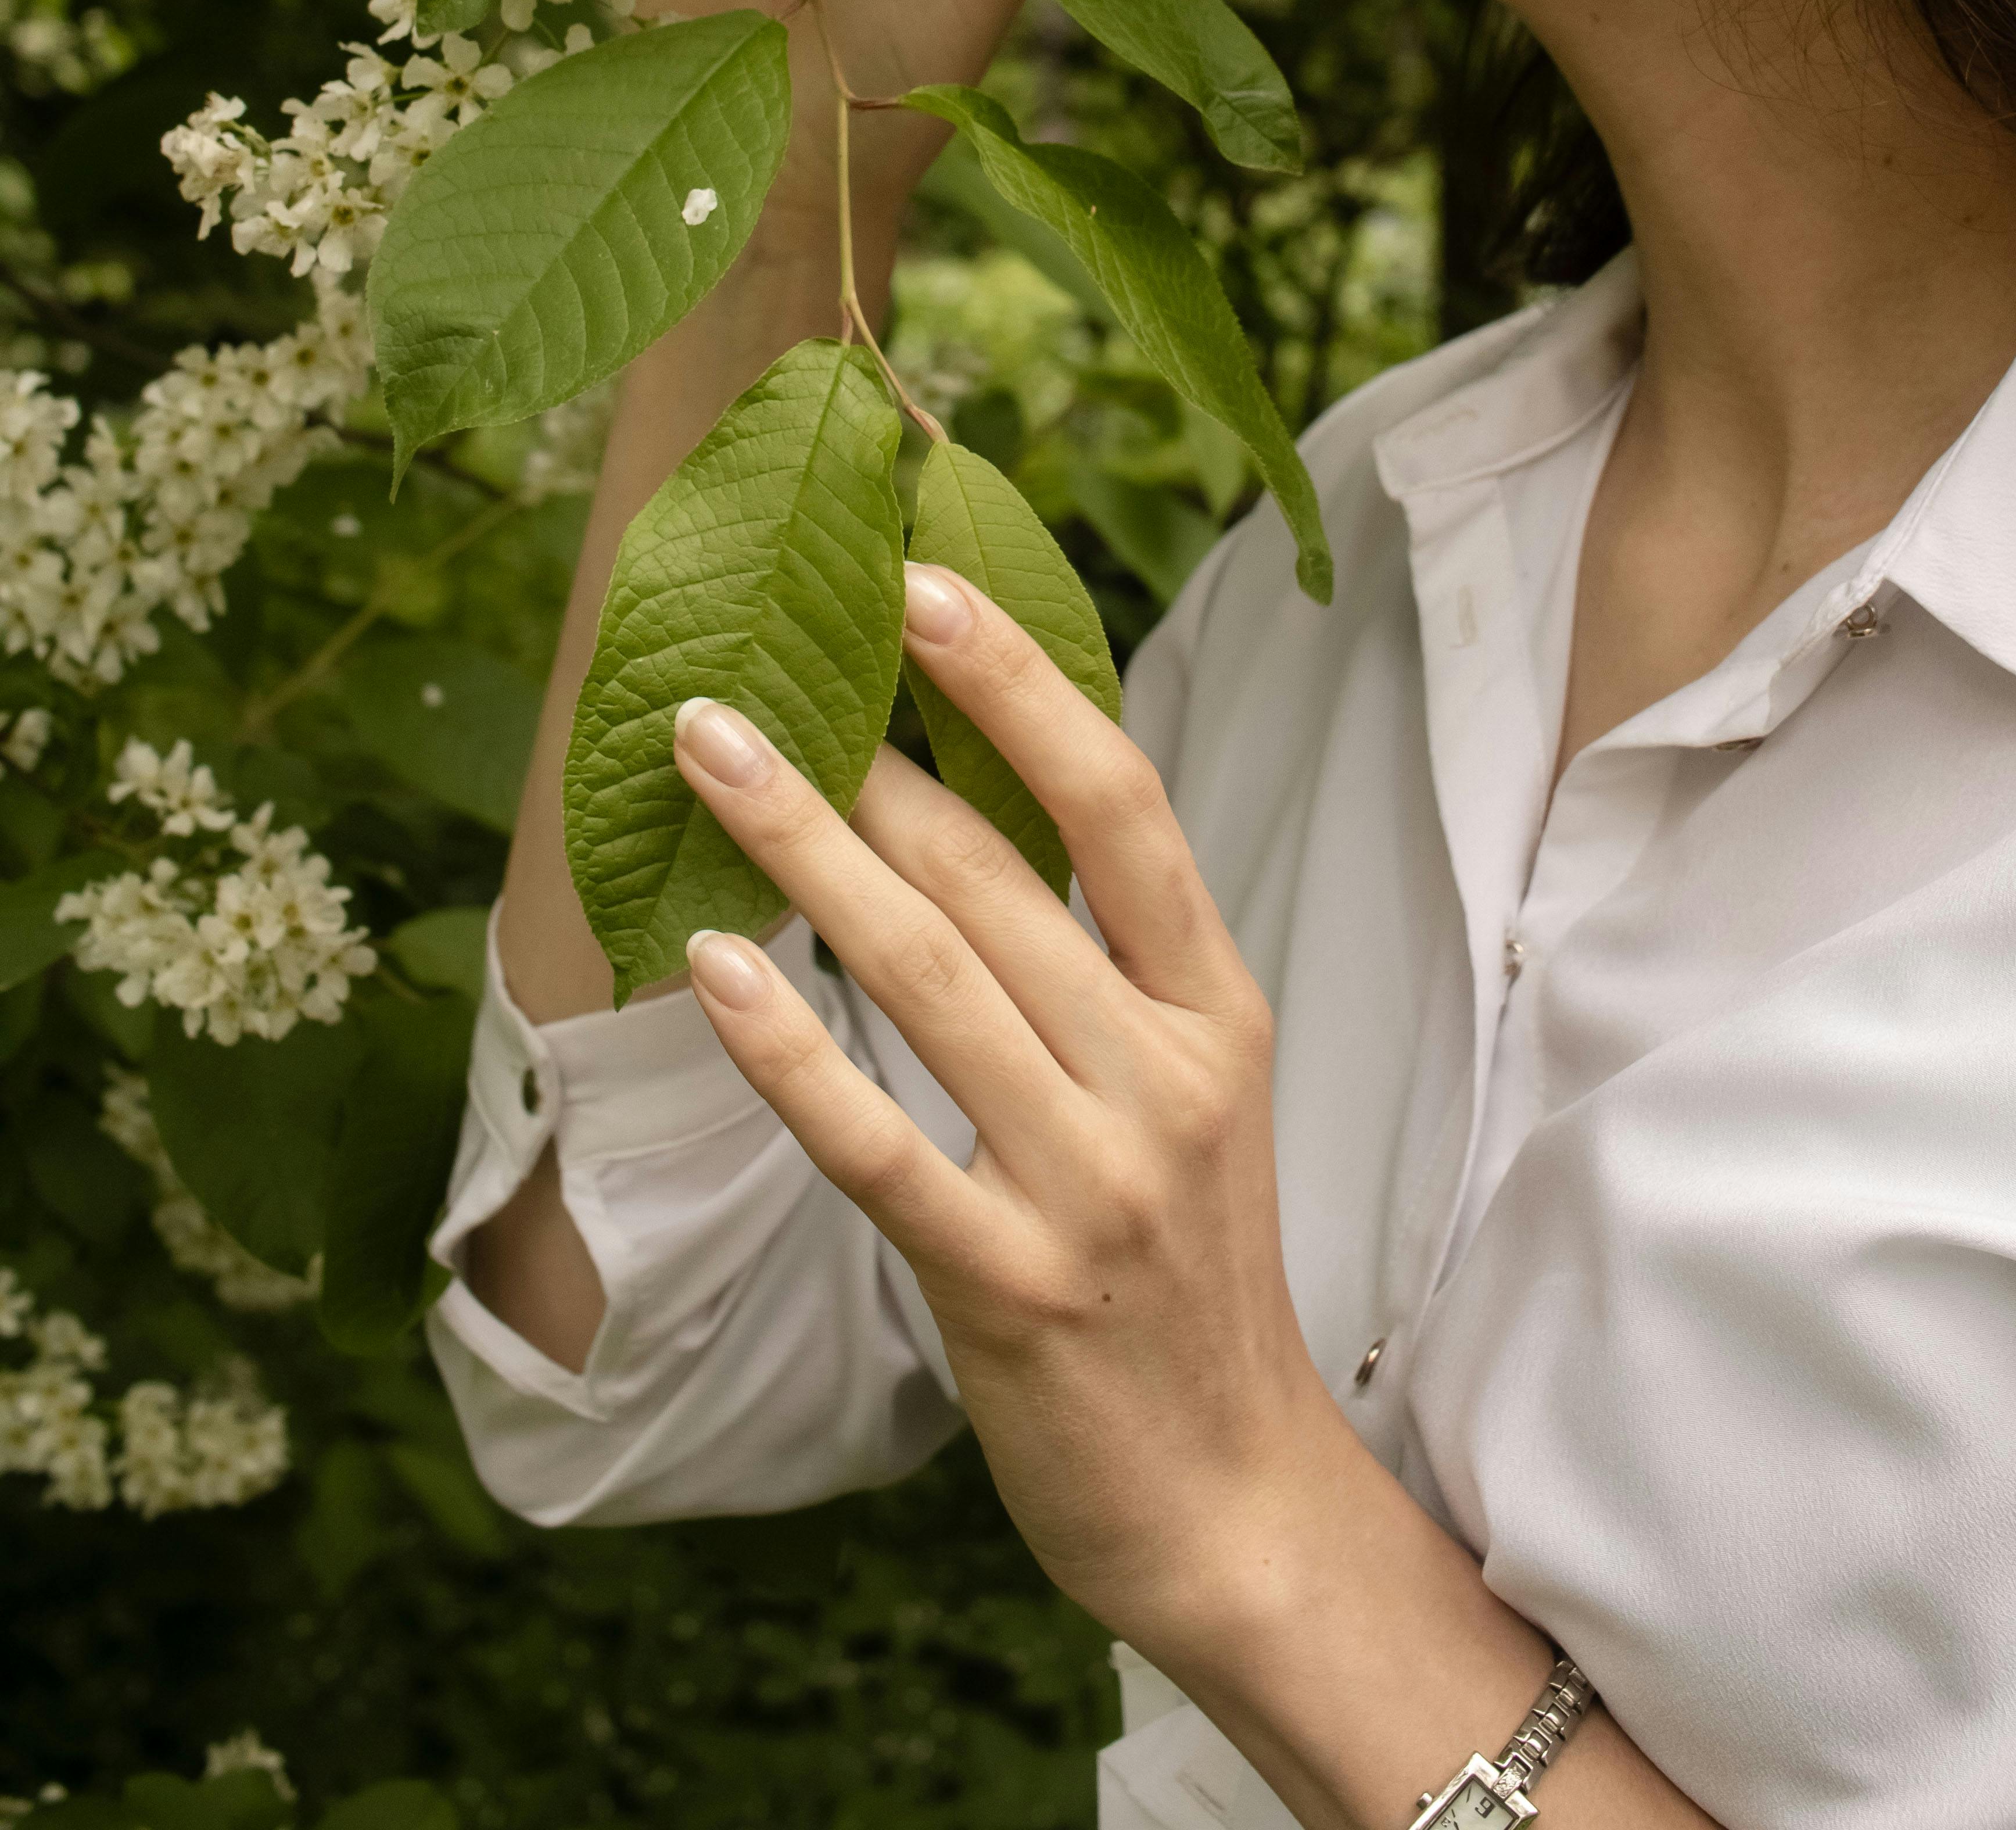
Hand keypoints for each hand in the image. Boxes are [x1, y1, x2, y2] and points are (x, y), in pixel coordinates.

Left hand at [668, 560, 1360, 1665]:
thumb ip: (1099, 965)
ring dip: (808, 852)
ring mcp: (1093, 1185)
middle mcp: (1165, 1079)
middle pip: (999, 875)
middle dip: (868, 753)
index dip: (1019, 685)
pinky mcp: (1012, 1286)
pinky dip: (790, 1052)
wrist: (1232, 1504)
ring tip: (709, 755)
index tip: (921, 586)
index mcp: (1217, 1013)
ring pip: (930, 979)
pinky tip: (714, 969)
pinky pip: (880, 1146)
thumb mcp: (1189, 1094)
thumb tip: (964, 802)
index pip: (1121, 806)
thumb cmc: (1185, 1276)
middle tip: (751, 662)